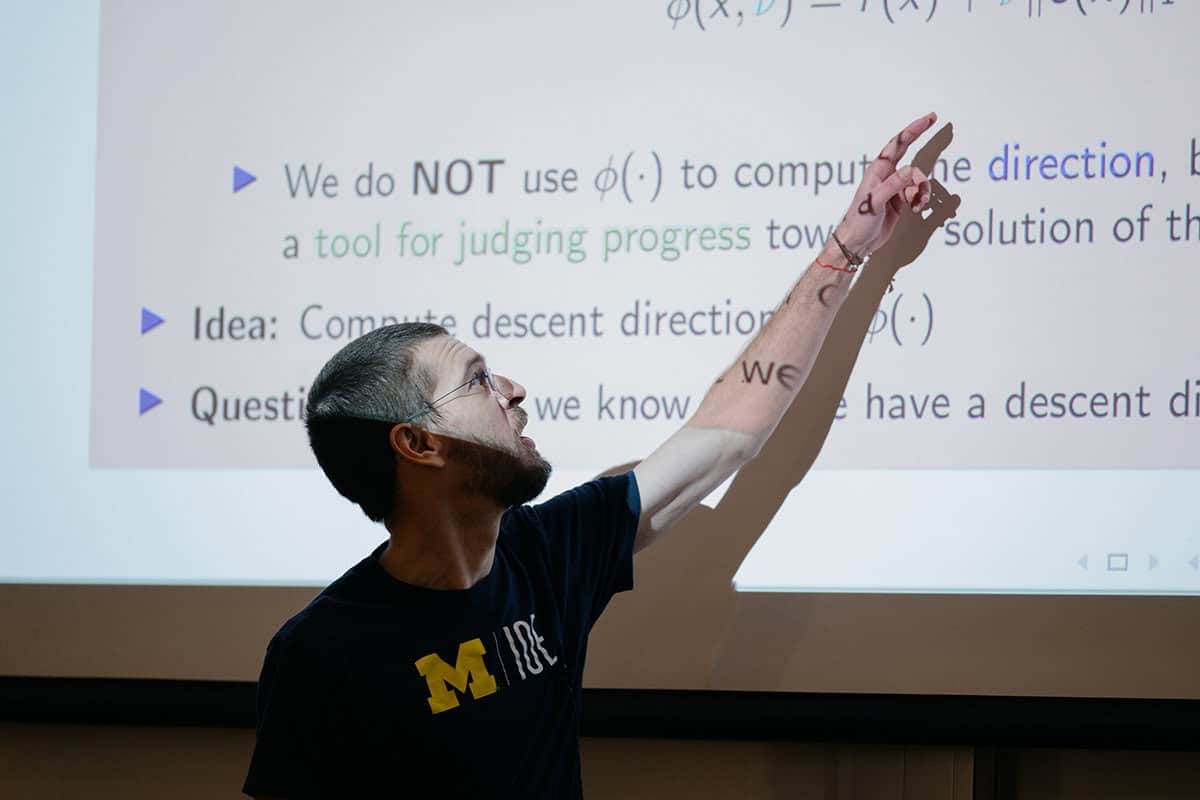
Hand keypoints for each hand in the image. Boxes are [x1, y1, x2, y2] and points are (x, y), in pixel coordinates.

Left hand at [836, 112, 937, 256]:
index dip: (913, 130)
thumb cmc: (859, 221)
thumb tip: (910, 170)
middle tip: (935, 122)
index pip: (898, 145)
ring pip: (918, 179)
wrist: (858, 242)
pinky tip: (916, 209)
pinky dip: (921, 200)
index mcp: (878, 171)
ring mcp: (894, 188)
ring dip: (923, 190)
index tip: (928, 119)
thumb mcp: (875, 201)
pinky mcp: (900, 200)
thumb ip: (893, 185)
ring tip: (917, 203)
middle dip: (922, 140)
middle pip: (910, 154)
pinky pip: (917, 193)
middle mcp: (886, 175)